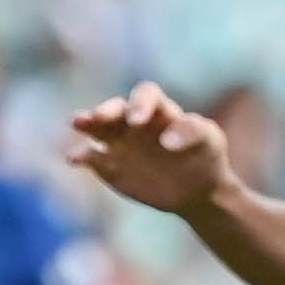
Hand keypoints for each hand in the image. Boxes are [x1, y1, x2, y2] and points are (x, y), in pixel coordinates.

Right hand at [64, 80, 233, 220]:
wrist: (196, 189)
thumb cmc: (205, 157)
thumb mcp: (209, 142)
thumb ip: (193, 133)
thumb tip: (166, 142)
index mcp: (161, 111)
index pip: (146, 95)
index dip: (140, 104)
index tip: (137, 121)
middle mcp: (135, 122)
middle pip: (116, 108)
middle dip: (106, 110)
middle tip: (98, 117)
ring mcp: (120, 142)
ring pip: (98, 127)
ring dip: (87, 123)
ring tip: (78, 122)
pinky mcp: (110, 165)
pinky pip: (91, 156)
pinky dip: (82, 156)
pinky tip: (74, 159)